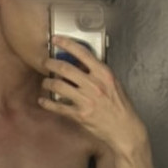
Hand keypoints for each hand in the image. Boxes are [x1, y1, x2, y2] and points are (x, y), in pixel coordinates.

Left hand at [39, 35, 146, 153]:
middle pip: (65, 68)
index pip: (82, 53)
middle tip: (45, 62)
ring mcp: (86, 100)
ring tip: (45, 82)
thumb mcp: (113, 83)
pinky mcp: (80, 115)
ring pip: (58, 86)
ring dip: (48, 83)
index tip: (55, 39)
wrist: (124, 128)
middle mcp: (94, 85)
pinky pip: (58, 107)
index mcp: (104, 74)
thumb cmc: (120, 106)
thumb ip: (98, 73)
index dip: (66, 43)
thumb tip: (81, 64)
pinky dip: (47, 103)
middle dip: (51, 63)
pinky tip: (43, 100)